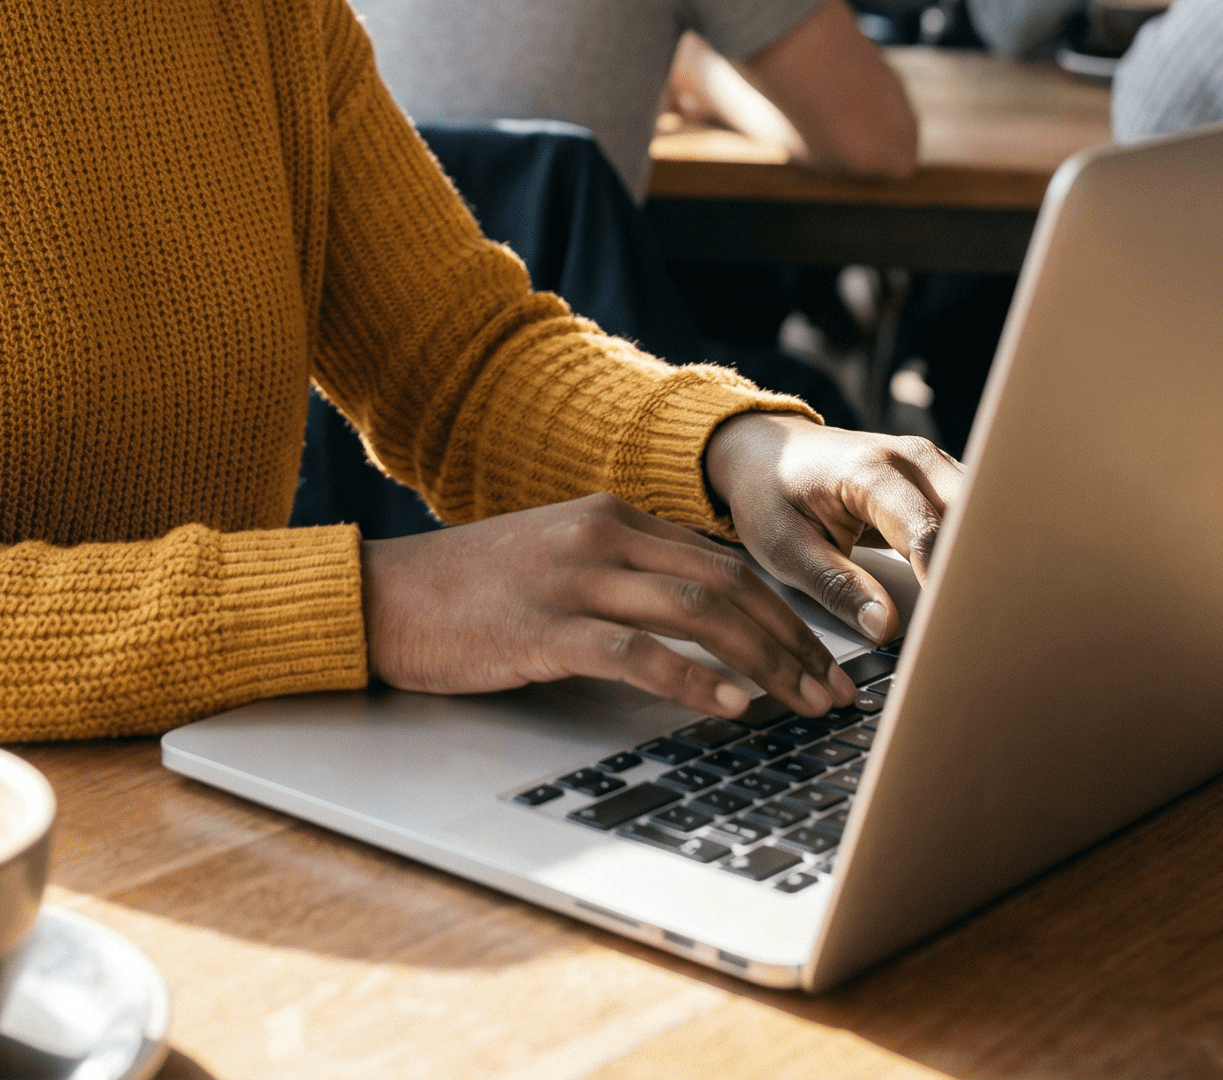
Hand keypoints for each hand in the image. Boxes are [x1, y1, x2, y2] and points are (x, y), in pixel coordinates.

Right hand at [360, 494, 862, 721]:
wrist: (387, 596)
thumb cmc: (473, 589)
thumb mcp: (559, 558)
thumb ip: (625, 572)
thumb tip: (706, 619)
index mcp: (610, 516)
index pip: (722, 561)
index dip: (784, 611)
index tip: (824, 657)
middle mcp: (601, 536)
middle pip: (725, 584)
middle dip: (792, 640)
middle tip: (835, 692)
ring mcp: (573, 580)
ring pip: (696, 613)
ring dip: (764, 662)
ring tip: (804, 704)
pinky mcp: (545, 629)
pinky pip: (637, 653)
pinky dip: (692, 680)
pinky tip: (730, 706)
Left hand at [704, 412, 960, 642]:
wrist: (760, 450)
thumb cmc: (768, 493)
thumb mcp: (785, 547)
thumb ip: (836, 586)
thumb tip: (886, 627)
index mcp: (868, 471)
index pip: (925, 532)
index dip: (942, 584)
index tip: (948, 628)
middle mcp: (910, 458)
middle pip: (971, 518)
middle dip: (977, 571)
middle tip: (972, 627)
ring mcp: (929, 463)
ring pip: (983, 514)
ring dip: (982, 560)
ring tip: (975, 612)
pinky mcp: (937, 478)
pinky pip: (973, 514)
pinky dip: (974, 549)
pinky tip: (971, 587)